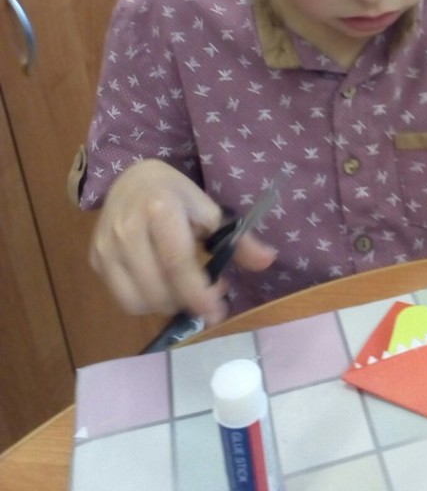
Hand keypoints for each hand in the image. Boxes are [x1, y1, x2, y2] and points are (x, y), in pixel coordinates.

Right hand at [89, 159, 276, 322]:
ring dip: (166, 305)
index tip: (217, 312)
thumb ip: (238, 239)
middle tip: (207, 294)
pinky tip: (162, 286)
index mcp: (159, 209)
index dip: (198, 293)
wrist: (132, 179)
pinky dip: (147, 302)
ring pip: (138, 301)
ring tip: (184, 290)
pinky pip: (123, 299)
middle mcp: (126, 229)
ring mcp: (105, 247)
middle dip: (187, 301)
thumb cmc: (176, 195)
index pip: (177, 262)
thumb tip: (269, 261)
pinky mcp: (94, 260)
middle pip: (157, 288)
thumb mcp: (210, 210)